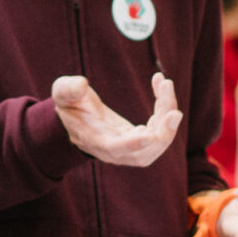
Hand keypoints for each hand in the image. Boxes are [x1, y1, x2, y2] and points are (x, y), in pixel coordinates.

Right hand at [54, 73, 181, 167]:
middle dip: (163, 135)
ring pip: (157, 142)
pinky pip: (159, 129)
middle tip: (174, 112)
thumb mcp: (62, 93)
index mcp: (95, 141)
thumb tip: (81, 85)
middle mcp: (115, 151)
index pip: (115, 149)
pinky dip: (165, 108)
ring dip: (167, 115)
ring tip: (165, 84)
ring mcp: (130, 148)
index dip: (132, 144)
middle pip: (145, 153)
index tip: (150, 135)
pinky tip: (160, 83)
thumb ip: (68, 89)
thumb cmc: (69, 105)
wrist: (76, 118)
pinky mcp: (140, 139)